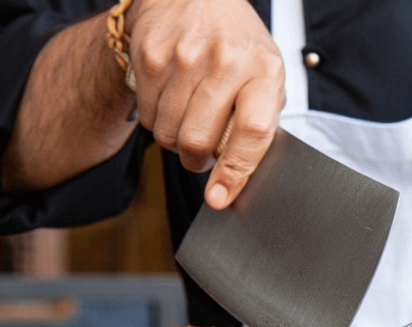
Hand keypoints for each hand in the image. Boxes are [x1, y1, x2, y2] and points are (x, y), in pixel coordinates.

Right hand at [128, 0, 284, 208]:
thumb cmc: (237, 44)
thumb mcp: (264, 75)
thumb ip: (258, 122)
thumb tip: (237, 179)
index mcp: (264, 70)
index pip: (252, 132)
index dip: (235, 171)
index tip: (220, 196)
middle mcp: (226, 61)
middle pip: (198, 140)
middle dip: (196, 161)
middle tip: (200, 156)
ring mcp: (185, 57)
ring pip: (167, 134)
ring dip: (175, 140)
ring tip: (187, 117)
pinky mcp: (151, 56)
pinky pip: (147, 116)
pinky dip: (156, 119)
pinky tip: (170, 97)